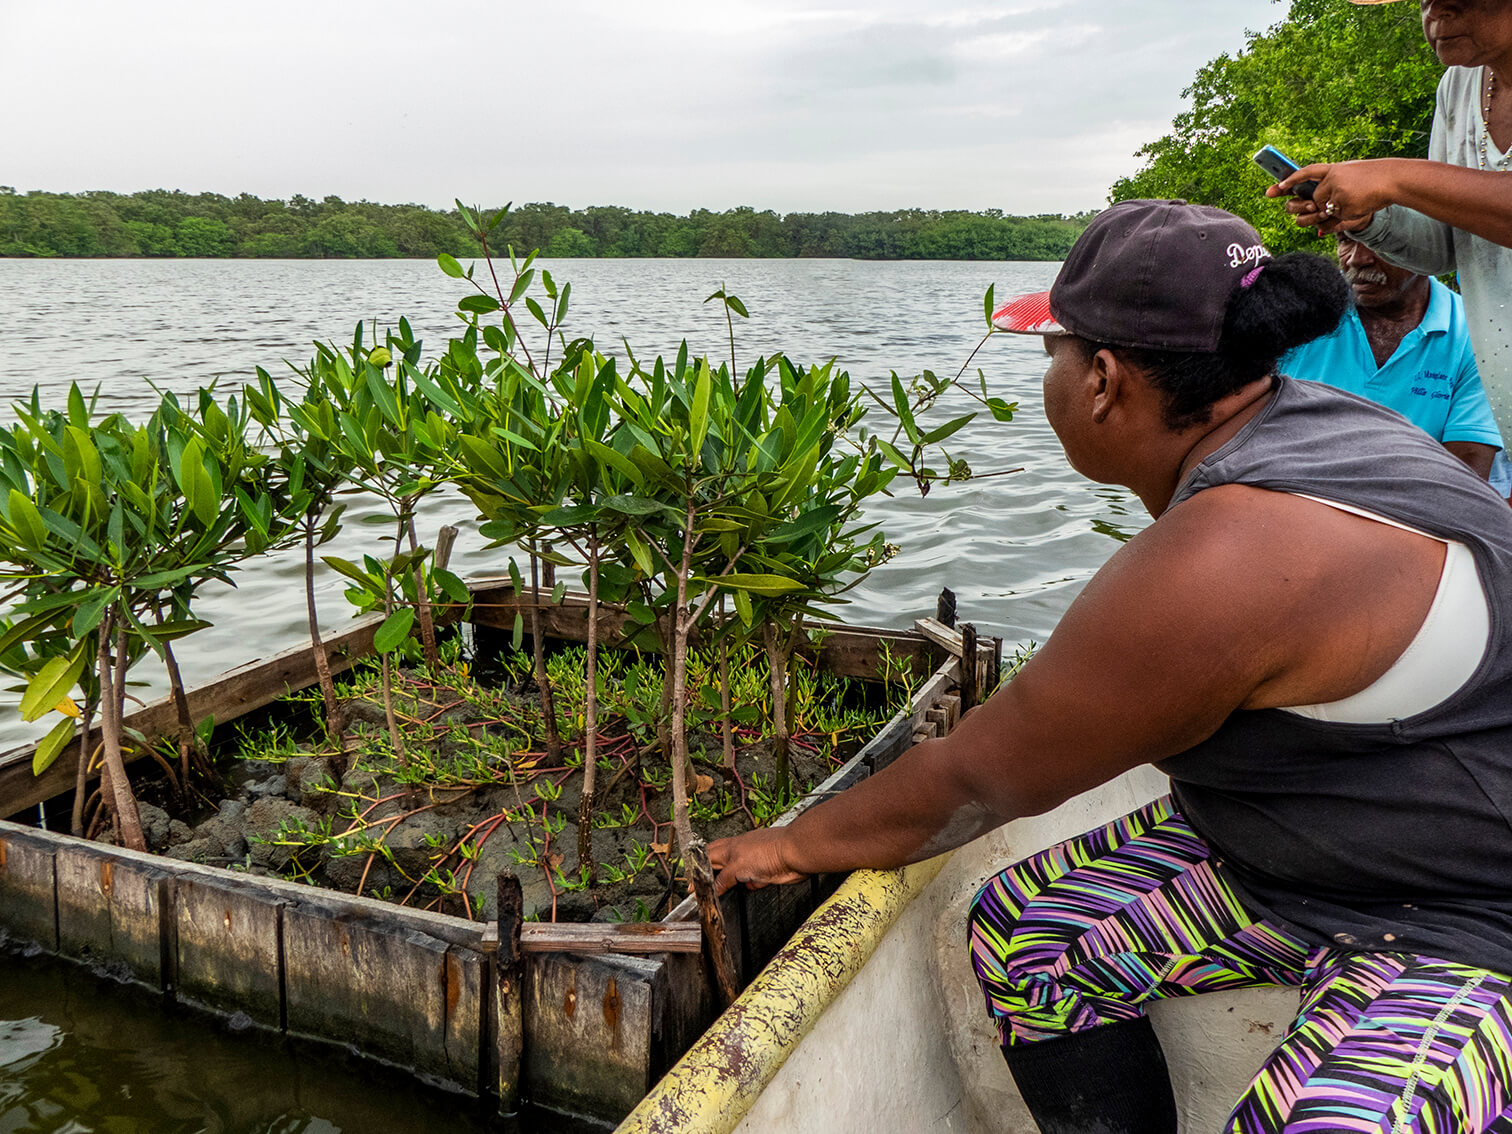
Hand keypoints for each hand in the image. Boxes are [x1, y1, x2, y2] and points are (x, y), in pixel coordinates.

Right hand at [707, 827, 807, 895]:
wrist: (794, 855)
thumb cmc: (767, 850)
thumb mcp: (736, 866)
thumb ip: (723, 879)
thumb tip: (713, 888)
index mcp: (729, 847)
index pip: (708, 857)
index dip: (699, 869)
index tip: (692, 884)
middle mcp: (740, 854)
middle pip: (721, 866)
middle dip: (712, 877)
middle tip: (704, 889)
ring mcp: (753, 864)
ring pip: (736, 876)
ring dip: (730, 884)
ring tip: (720, 894)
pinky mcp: (765, 874)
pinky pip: (752, 883)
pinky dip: (748, 887)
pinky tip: (747, 889)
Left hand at [1266, 159, 1399, 234]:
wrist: (1394, 179)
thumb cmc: (1373, 180)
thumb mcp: (1351, 176)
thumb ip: (1333, 188)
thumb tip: (1316, 216)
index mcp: (1334, 169)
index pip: (1307, 173)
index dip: (1291, 180)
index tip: (1276, 188)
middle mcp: (1332, 179)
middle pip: (1312, 199)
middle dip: (1312, 207)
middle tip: (1321, 206)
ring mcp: (1336, 192)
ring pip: (1322, 211)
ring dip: (1330, 214)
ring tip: (1351, 202)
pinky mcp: (1342, 204)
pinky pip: (1334, 220)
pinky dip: (1344, 218)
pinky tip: (1358, 206)